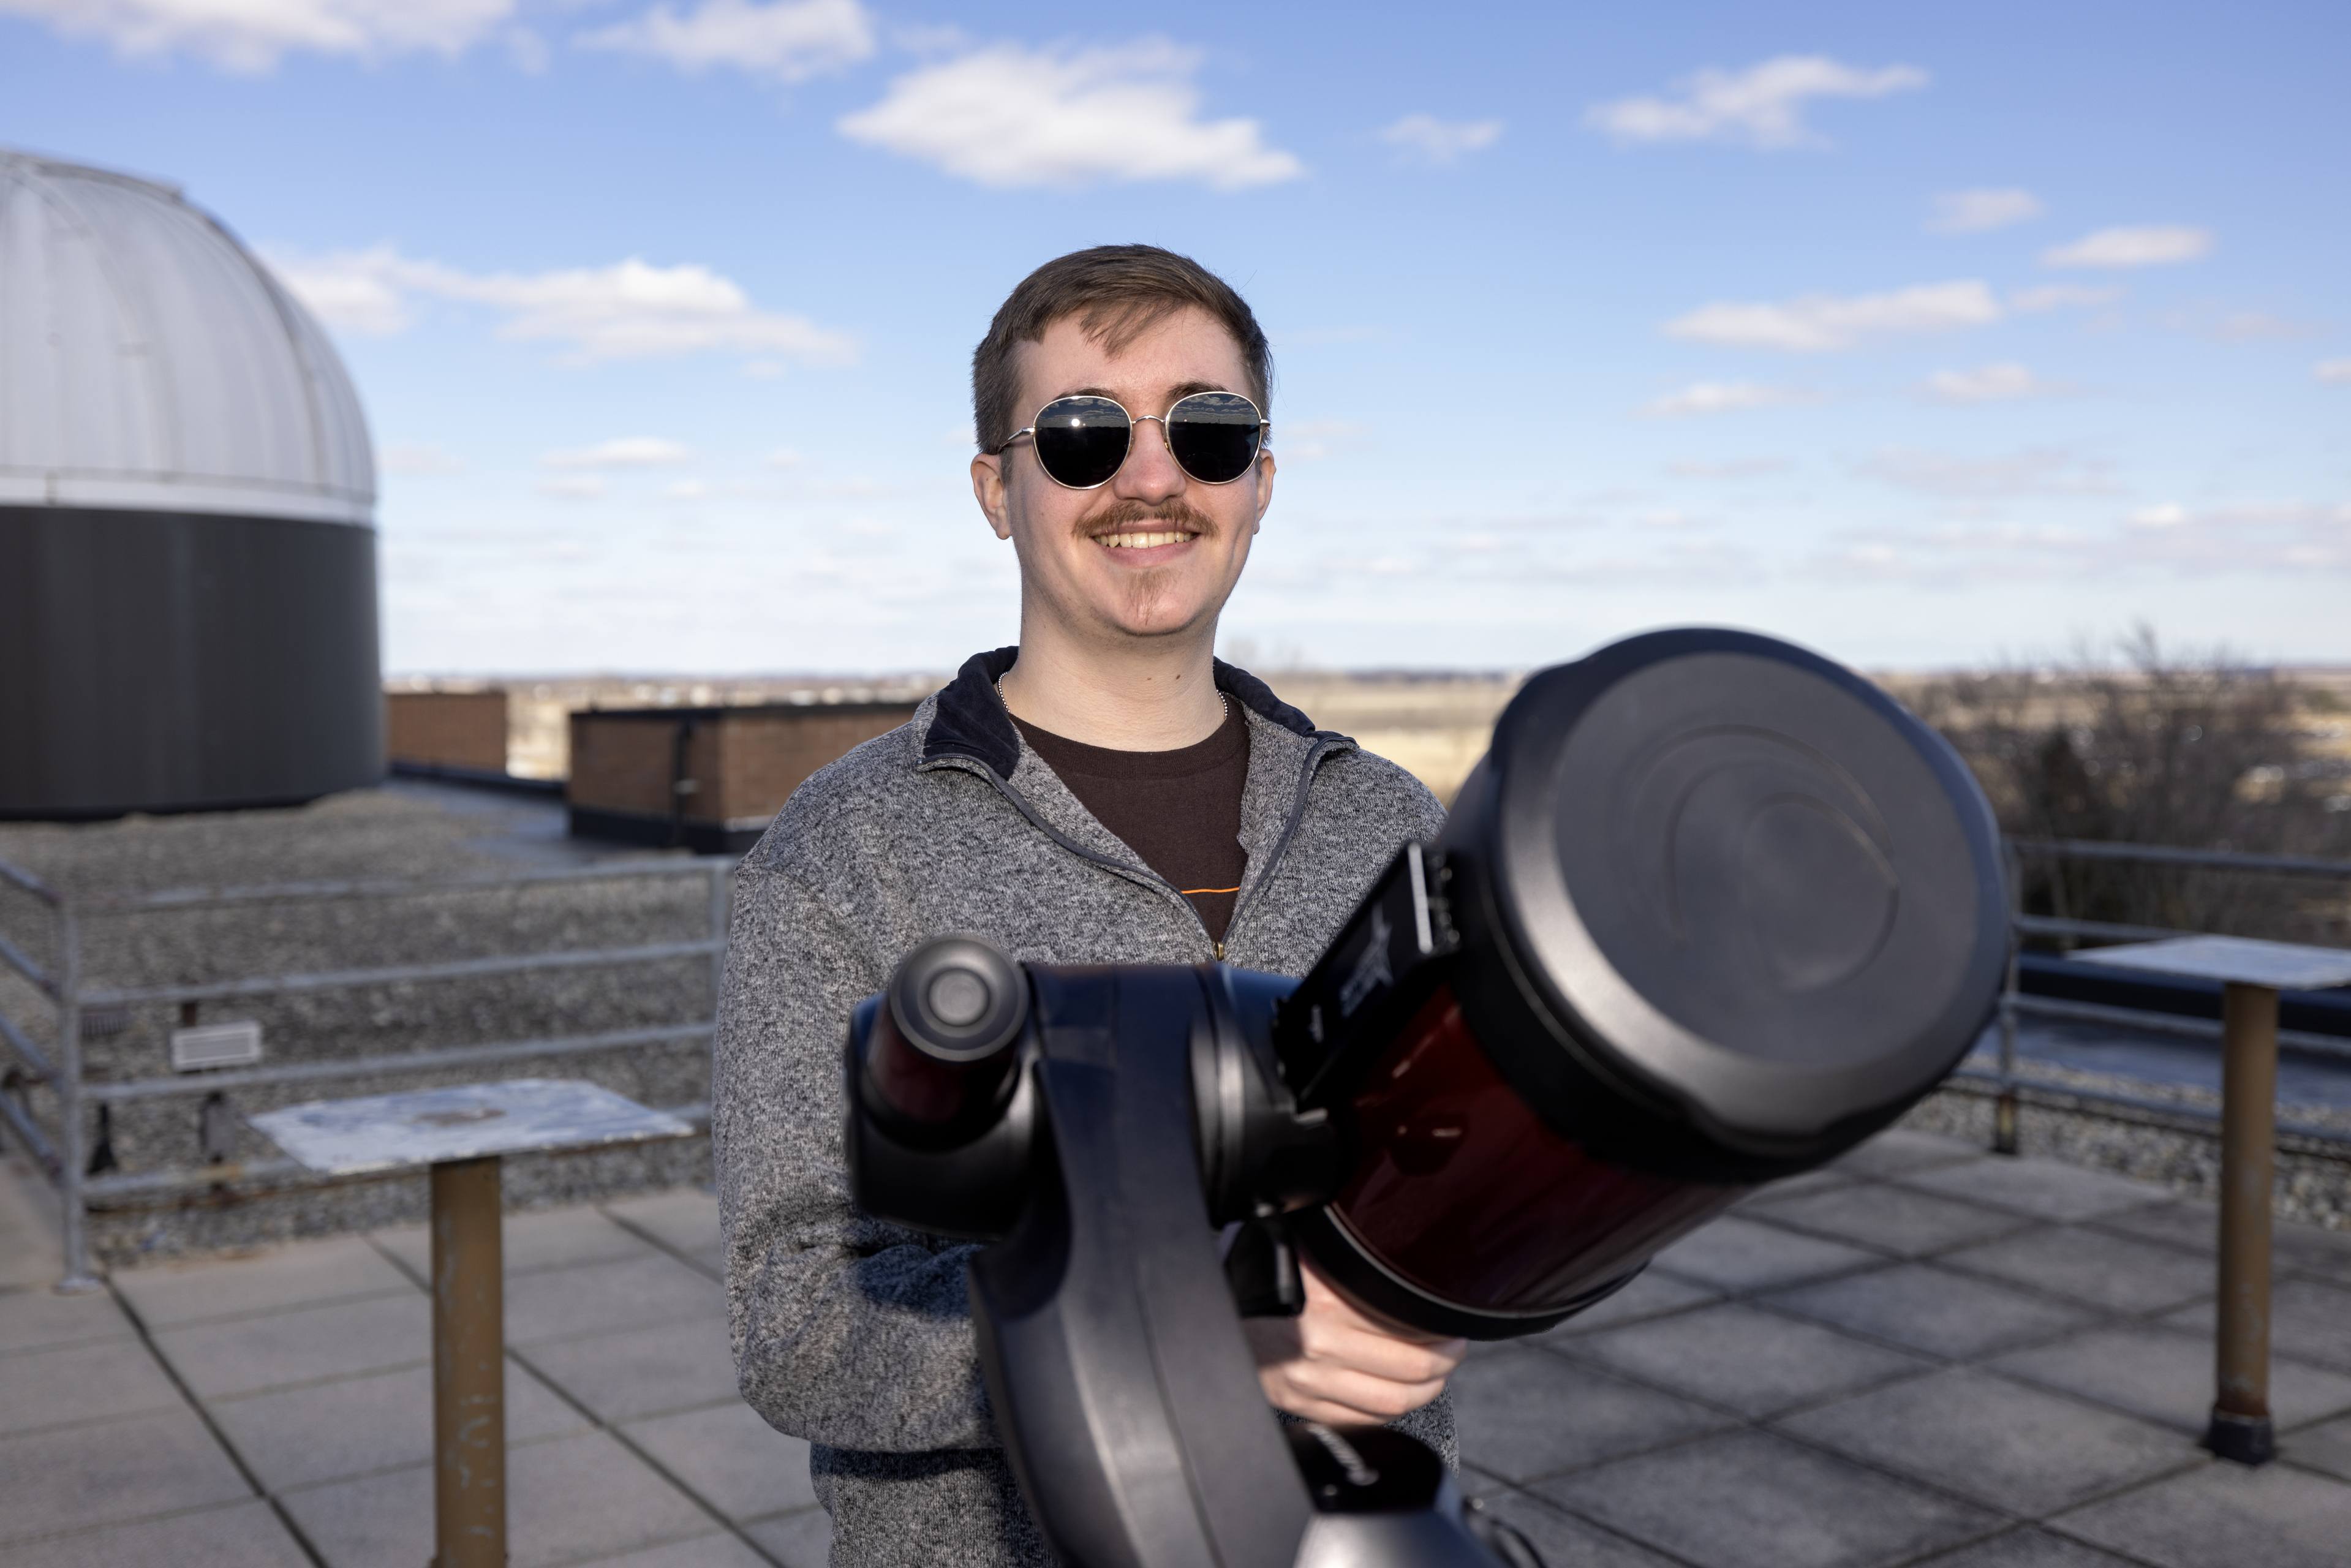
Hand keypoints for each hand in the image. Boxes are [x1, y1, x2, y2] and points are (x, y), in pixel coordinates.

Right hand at [1241, 1260, 1466, 1426]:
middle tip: (1453, 1352)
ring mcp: (1311, 1383)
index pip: (1407, 1326)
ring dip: (1424, 1392)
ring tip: (1434, 1377)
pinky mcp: (1302, 1405)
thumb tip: (1396, 1242)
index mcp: (1326, 1303)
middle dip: (1443, 1364)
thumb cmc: (1262, 1279)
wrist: (1217, 1310)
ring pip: (1391, 1402)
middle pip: (1409, 1371)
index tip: (1451, 1325)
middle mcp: (1320, 1347)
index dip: (1440, 1331)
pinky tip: (1396, 1394)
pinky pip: (1361, 1420)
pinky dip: (1387, 1411)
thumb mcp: (1308, 1256)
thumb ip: (1348, 1259)